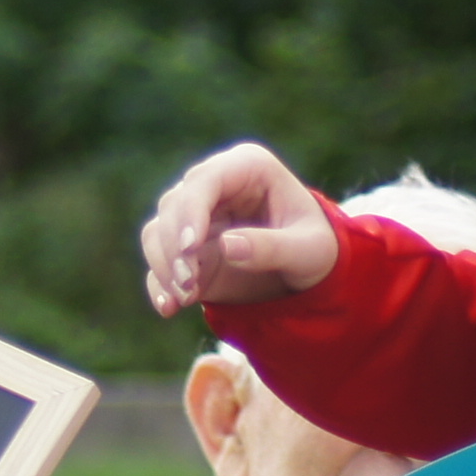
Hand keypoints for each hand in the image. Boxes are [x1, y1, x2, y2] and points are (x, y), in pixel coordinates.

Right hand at [140, 145, 336, 315]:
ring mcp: (198, 213)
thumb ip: (272, 247)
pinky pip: (160, 257)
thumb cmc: (316, 248)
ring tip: (184, 298)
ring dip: (165, 265)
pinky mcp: (187, 243)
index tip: (190, 248)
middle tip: (189, 284)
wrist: (308, 269)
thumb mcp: (308, 251)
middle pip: (174, 204)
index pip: (206, 180)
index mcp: (249, 167)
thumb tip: (227, 246)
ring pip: (159, 230)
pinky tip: (169, 307)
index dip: (191, 211)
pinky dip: (159, 282)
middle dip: (175, 246)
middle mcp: (216, 183)